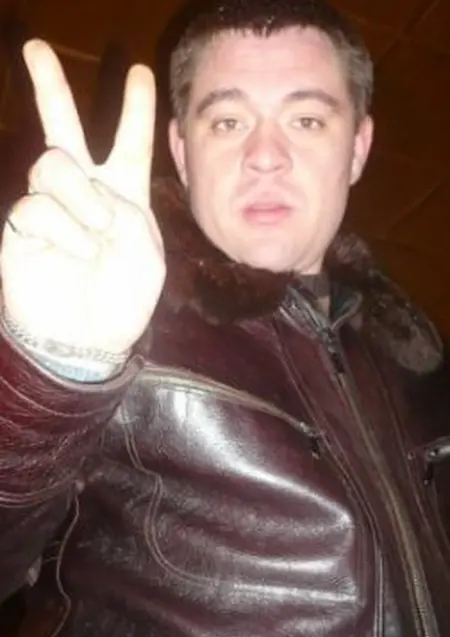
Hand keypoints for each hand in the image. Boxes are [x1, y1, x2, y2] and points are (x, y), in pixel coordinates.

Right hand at [1, 39, 164, 353]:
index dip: (135, 109)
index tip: (141, 73)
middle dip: (50, 87)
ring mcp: (50, 207)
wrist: (88, 339)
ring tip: (98, 232)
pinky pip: (37, 206)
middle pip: (62, 128)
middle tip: (35, 47)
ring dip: (81, 197)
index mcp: (122, 195)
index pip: (129, 143)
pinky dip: (64, 230)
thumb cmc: (123, 300)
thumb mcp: (148, 257)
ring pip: (52, 164)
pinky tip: (75, 253)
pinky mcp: (21, 227)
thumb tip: (92, 191)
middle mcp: (83, 192)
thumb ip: (130, 215)